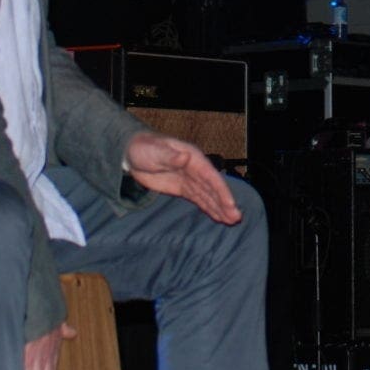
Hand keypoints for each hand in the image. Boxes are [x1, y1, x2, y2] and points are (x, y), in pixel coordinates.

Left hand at [124, 131, 242, 223]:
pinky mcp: (183, 189)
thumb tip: (185, 157)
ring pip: (208, 196)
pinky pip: (199, 200)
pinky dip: (209, 208)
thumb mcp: (155, 151)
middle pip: (213, 188)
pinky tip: (219, 217)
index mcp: (192, 157)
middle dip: (224, 202)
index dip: (221, 190)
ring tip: (233, 221)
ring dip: (220, 208)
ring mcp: (190, 180)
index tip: (230, 203)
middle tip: (236, 217)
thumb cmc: (144, 148)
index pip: (210, 176)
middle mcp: (195, 169)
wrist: (132, 153)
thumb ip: (170, 156)